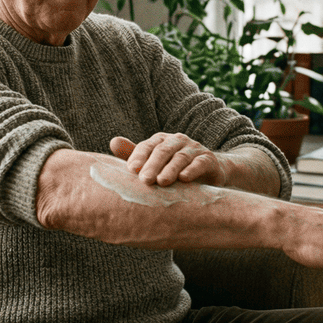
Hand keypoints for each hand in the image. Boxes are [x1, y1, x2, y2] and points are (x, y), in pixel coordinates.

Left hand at [110, 134, 225, 186]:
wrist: (209, 172)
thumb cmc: (174, 168)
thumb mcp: (154, 162)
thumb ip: (134, 154)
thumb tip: (113, 142)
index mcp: (161, 141)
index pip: (147, 146)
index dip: (139, 156)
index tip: (131, 170)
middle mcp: (177, 141)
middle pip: (163, 151)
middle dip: (153, 165)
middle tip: (144, 180)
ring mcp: (194, 149)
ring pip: (181, 157)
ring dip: (171, 169)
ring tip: (162, 182)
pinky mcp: (209, 160)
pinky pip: (200, 163)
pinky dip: (192, 170)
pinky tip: (185, 178)